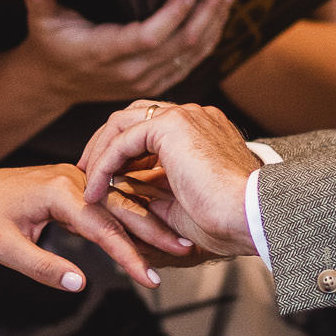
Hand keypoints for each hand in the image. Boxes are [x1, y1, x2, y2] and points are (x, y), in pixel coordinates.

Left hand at [0, 159, 173, 292]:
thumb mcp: (5, 249)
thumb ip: (44, 267)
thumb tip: (80, 285)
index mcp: (57, 190)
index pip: (103, 225)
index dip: (129, 254)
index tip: (150, 278)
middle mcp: (71, 177)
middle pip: (121, 205)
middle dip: (154, 230)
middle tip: (185, 250)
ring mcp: (73, 178)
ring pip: (117, 200)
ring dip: (146, 221)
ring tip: (176, 242)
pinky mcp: (71, 185)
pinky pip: (106, 199)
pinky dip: (128, 215)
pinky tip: (147, 229)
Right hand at [10, 0, 237, 108]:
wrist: (54, 83)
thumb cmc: (51, 44)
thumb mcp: (41, 19)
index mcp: (105, 53)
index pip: (149, 36)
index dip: (174, 14)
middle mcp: (131, 71)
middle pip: (181, 43)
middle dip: (208, 9)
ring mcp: (148, 79)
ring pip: (194, 53)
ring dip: (216, 20)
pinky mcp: (159, 81)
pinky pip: (193, 61)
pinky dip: (212, 36)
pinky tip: (221, 11)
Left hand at [78, 101, 260, 259]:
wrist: (249, 216)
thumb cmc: (226, 220)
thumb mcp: (181, 203)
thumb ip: (155, 192)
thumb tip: (126, 195)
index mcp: (202, 130)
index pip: (151, 128)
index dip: (124, 151)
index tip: (107, 178)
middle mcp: (194, 115)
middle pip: (133, 116)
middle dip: (105, 144)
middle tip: (86, 172)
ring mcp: (183, 115)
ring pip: (123, 123)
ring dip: (99, 153)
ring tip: (86, 182)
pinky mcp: (171, 125)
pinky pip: (122, 142)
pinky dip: (103, 165)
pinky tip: (95, 189)